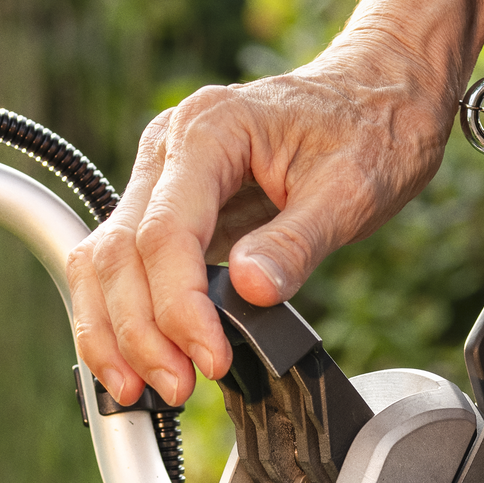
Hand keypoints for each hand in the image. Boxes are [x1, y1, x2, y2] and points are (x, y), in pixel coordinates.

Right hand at [66, 0, 483, 406]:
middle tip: (180, 387)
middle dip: (140, 331)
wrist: (380, 92)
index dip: (179, 307)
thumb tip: (250, 292)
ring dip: (115, 332)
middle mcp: (169, 148)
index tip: (211, 358)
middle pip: (118, 252)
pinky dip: (123, 317)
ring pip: (103, 262)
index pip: (164, 233)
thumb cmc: (372, 128)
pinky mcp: (170, 207)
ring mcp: (163, 177)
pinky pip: (124, 266)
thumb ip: (297, 241)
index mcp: (209, 130)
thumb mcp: (354, 187)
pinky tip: (140, 361)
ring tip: (146, 389)